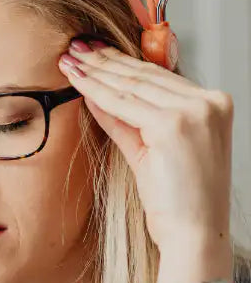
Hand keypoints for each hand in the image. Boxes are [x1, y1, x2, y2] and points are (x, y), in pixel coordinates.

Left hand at [58, 39, 234, 282]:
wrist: (193, 235)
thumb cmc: (177, 202)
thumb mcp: (151, 151)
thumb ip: (128, 121)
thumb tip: (96, 96)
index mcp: (213, 104)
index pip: (159, 75)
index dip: (122, 61)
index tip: (94, 51)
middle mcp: (209, 102)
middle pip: (145, 74)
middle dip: (105, 60)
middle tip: (74, 47)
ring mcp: (194, 111)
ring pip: (132, 85)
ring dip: (96, 71)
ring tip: (69, 60)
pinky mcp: (173, 126)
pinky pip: (124, 104)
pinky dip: (97, 91)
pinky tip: (77, 81)